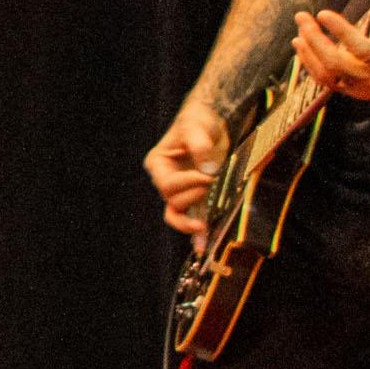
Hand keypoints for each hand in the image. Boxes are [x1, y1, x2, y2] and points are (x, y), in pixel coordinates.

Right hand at [143, 105, 226, 240]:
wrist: (209, 125)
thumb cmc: (196, 123)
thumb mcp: (195, 127)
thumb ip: (199, 144)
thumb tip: (208, 168)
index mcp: (158, 164)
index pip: (167, 183)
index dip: (187, 183)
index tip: (208, 175)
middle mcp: (164, 180)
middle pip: (172, 201)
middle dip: (193, 198)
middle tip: (212, 186)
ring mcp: (179, 191)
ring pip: (176, 214)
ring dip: (189, 223)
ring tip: (203, 228)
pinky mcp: (194, 197)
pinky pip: (191, 218)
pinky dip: (196, 233)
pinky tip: (202, 245)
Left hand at [293, 8, 369, 113]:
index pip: (361, 50)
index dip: (341, 32)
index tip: (323, 12)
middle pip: (334, 63)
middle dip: (314, 38)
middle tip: (301, 15)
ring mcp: (362, 89)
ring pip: (325, 75)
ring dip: (308, 51)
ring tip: (299, 27)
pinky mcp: (356, 93)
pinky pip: (326, 81)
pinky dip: (310, 63)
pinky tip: (301, 44)